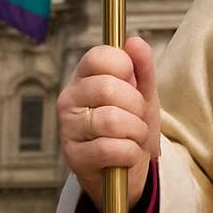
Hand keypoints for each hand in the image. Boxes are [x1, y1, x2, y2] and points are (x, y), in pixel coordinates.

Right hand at [56, 36, 159, 208]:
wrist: (129, 171)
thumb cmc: (132, 127)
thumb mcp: (143, 94)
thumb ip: (142, 67)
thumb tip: (134, 41)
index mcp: (84, 79)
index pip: (98, 56)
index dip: (124, 66)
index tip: (132, 81)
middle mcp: (70, 100)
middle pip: (108, 88)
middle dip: (136, 104)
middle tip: (137, 116)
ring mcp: (69, 130)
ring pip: (110, 120)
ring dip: (135, 131)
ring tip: (134, 137)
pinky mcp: (74, 158)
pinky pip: (110, 148)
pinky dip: (129, 153)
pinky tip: (126, 155)